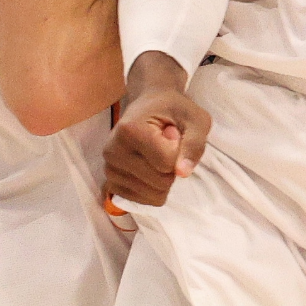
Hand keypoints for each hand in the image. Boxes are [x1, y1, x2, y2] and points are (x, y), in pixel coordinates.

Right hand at [103, 52, 210, 206]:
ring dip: (164, 178)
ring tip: (156, 153)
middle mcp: (112, 150)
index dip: (180, 151)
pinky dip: (154, 189)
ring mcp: (109, 168)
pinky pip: (143, 201)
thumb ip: (194, 144)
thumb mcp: (196, 120)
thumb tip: (183, 173)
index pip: (167, 163)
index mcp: (129, 130)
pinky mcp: (111, 182)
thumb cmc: (175, 110)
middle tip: (165, 143)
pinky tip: (149, 167)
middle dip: (173, 167)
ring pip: (153, 195)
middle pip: (161, 182)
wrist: (151, 104)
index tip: (172, 132)